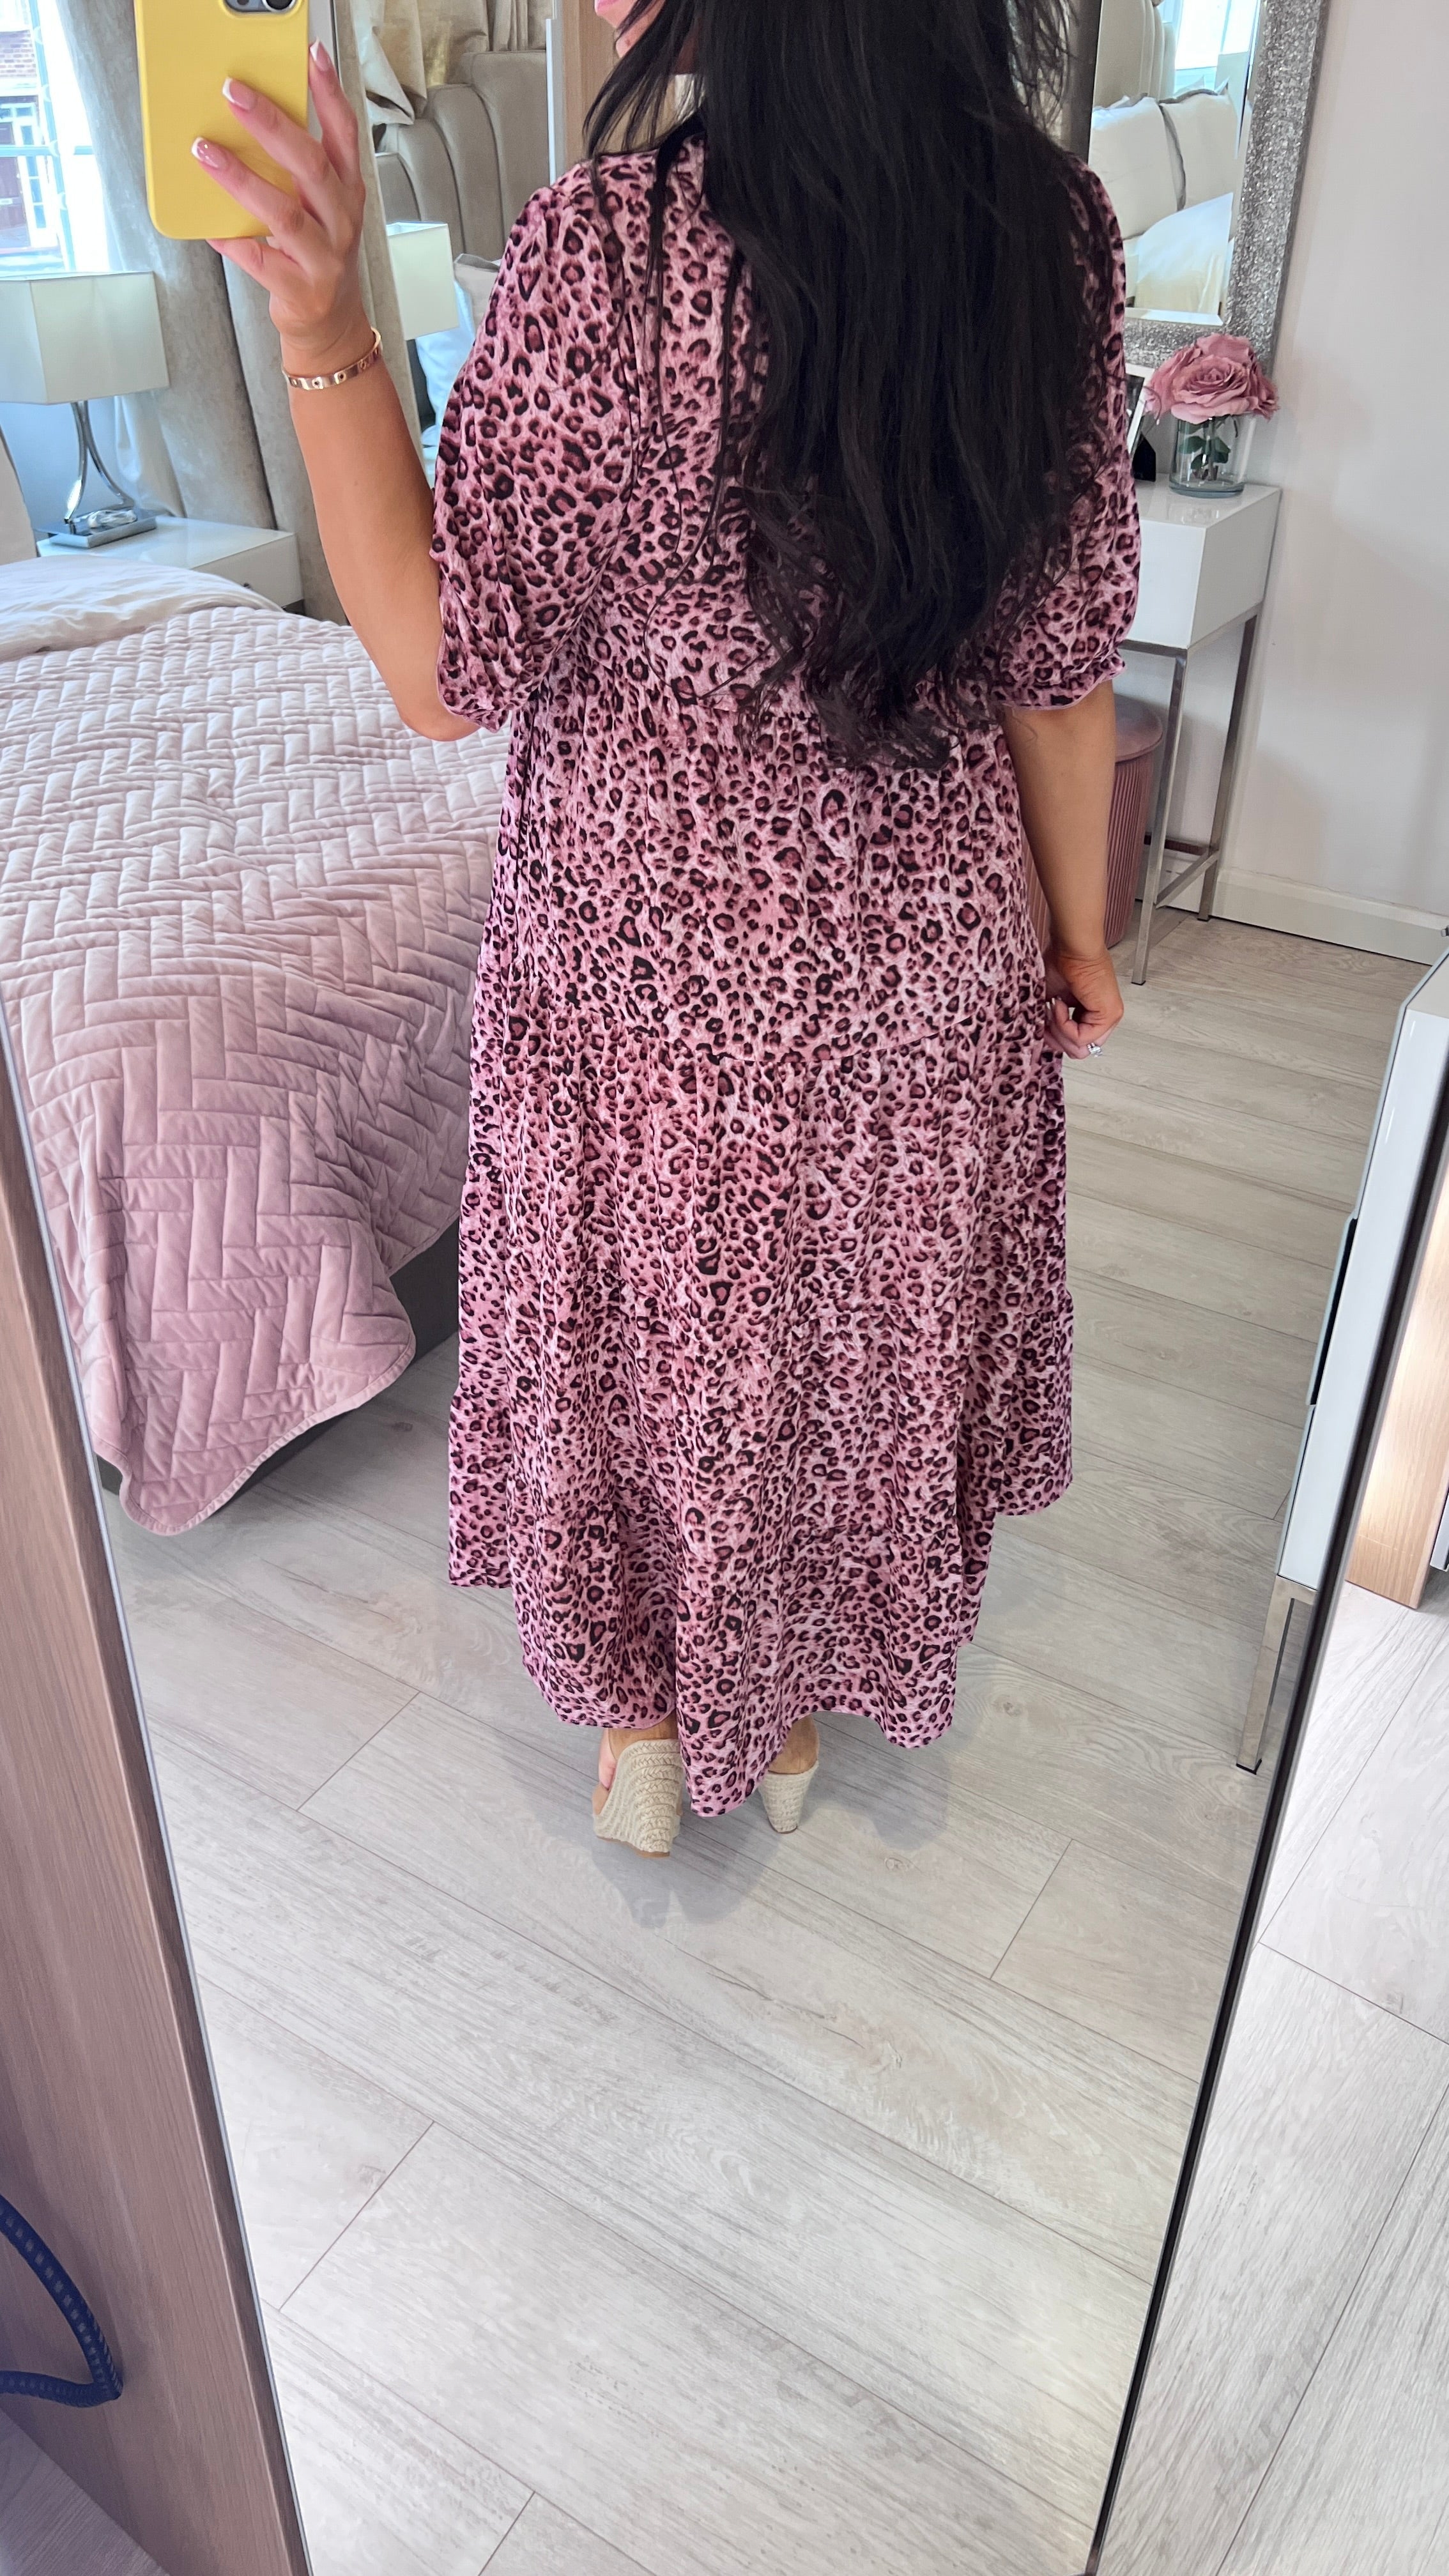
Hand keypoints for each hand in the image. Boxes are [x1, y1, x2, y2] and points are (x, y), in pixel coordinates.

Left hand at [197, 45, 369, 378]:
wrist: (330, 324)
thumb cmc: (317, 256)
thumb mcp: (320, 207)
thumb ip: (296, 170)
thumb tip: (248, 120)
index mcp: (347, 191)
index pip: (345, 133)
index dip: (329, 93)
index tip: (310, 56)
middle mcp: (341, 221)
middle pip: (310, 165)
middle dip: (270, 124)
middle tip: (233, 93)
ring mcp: (325, 258)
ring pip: (284, 214)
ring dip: (241, 179)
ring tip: (206, 151)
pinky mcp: (302, 290)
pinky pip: (261, 261)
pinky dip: (233, 242)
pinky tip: (211, 227)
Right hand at [1043, 941, 1123, 1059]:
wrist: (1071, 946)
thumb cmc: (1062, 962)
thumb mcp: (1051, 1000)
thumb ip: (1050, 1022)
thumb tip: (1041, 1038)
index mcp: (1090, 1013)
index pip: (1074, 1043)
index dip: (1055, 1037)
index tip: (1044, 1020)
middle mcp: (1103, 1018)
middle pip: (1078, 1051)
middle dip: (1056, 1039)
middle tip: (1046, 1019)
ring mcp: (1109, 1017)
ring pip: (1079, 1048)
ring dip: (1058, 1031)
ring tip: (1053, 1008)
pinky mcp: (1109, 1015)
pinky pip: (1081, 1038)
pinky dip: (1064, 1024)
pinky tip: (1059, 1004)